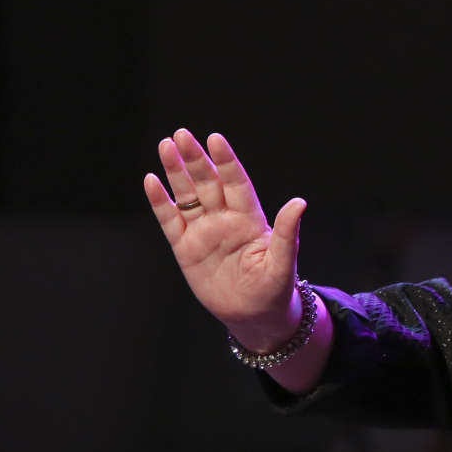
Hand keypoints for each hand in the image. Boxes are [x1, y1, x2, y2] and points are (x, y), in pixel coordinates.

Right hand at [143, 130, 302, 352]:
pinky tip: (151, 181)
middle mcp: (224, 219)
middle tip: (181, 135)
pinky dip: (160, 202)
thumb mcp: (283, 262)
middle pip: (207, 183)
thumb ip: (287, 232)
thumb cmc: (274, 288)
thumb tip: (300, 202)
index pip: (235, 182)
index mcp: (249, 218)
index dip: (225, 161)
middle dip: (195, 159)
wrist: (254, 316)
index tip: (215, 139)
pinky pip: (170, 221)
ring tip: (165, 146)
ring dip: (176, 172)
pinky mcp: (185, 248)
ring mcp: (203, 232)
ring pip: (187, 196)